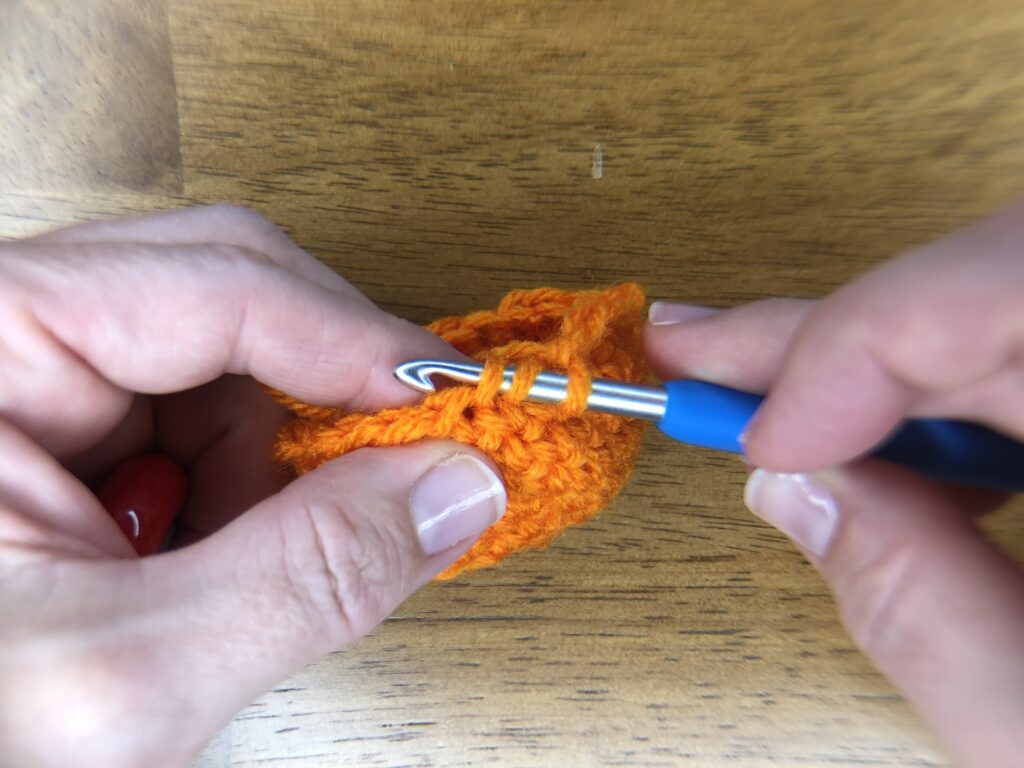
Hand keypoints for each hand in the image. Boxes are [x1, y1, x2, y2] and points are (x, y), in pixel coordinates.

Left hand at [0, 205, 506, 767]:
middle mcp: (14, 337)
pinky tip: (221, 558)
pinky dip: (252, 486)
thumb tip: (462, 485)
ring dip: (282, 459)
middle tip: (405, 463)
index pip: (216, 286)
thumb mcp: (127, 672)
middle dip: (325, 393)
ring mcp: (45, 377)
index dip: (355, 341)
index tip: (455, 400)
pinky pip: (207, 416)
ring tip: (252, 563)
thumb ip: (307, 574)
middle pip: (229, 291)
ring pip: (232, 360)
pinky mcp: (76, 430)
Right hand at [644, 202, 1023, 767]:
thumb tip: (788, 483)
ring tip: (756, 397)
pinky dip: (941, 408)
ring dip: (873, 362)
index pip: (1018, 286)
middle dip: (834, 333)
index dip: (861, 340)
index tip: (760, 432)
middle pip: (1002, 287)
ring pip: (1007, 317)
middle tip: (694, 347)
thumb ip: (926, 612)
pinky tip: (875, 449)